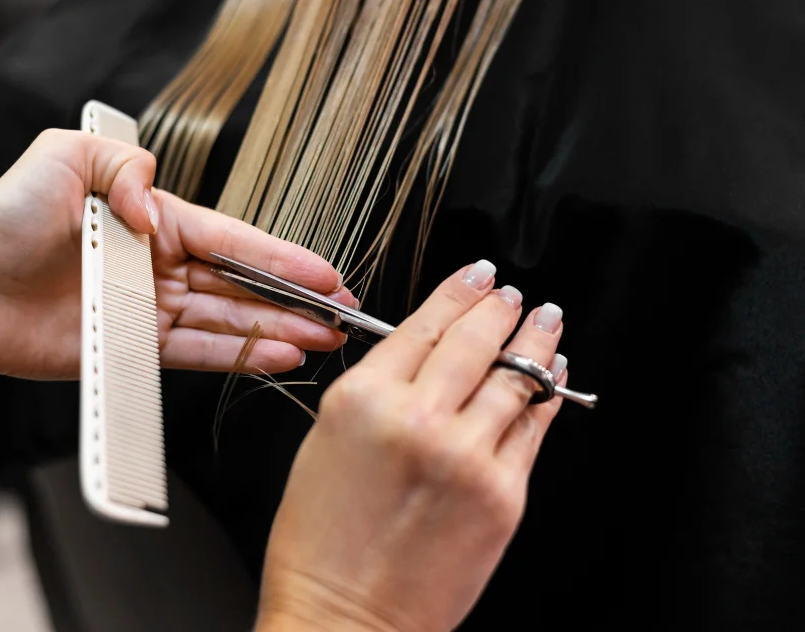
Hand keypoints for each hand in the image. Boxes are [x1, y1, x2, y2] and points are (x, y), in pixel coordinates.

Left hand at [0, 129, 353, 378]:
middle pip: (242, 284)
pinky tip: (274, 358)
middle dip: (295, 300)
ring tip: (322, 342)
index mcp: (154, 220)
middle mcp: (159, 264)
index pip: (234, 240)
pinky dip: (236, 357)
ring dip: (276, 331)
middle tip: (341, 315)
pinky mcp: (133, 348)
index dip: (284, 258)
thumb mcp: (67, 157)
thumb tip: (160, 215)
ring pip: (228, 321)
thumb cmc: (8, 218)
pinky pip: (195, 353)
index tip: (327, 274)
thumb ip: (127, 171)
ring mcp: (149, 308)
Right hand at [257, 264, 566, 631]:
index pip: (424, 323)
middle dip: (500, 306)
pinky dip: (548, 394)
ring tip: (545, 319)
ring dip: (536, 339)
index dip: (458, 291)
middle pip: (476, 338)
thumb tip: (427, 357)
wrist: (345, 618)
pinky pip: (534, 427)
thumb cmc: (320, 543)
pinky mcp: (503, 494)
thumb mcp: (326, 443)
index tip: (477, 275)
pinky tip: (554, 376)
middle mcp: (417, 418)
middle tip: (512, 292)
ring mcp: (467, 455)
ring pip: (516, 376)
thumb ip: (377, 392)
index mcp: (362, 399)